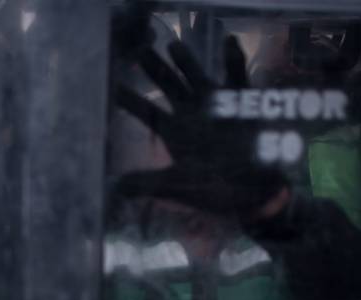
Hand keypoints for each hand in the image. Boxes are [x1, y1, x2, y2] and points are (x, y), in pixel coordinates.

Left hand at [113, 35, 286, 217]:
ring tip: (173, 46)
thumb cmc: (212, 190)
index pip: (144, 111)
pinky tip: (229, 42)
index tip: (111, 84)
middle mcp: (190, 112)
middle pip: (168, 84)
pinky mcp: (240, 104)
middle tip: (139, 50)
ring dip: (186, 62)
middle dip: (154, 68)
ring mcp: (214, 105)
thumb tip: (116, 188)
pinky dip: (234, 60)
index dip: (127, 98)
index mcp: (173, 130)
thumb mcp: (176, 186)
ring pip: (196, 76)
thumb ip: (148, 183)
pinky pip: (237, 77)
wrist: (249, 195)